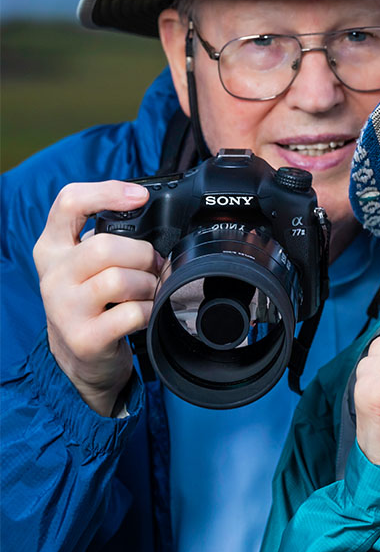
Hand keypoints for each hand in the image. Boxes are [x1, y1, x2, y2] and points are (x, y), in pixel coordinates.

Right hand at [32, 181, 160, 415]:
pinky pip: (132, 312)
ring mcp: (64, 308)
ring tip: (149, 292)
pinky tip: (146, 313)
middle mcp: (53, 275)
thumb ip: (107, 239)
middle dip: (143, 255)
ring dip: (148, 284)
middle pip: (104, 246)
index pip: (68, 203)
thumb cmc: (93, 303)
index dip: (106, 192)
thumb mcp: (86, 266)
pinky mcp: (84, 338)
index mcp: (53, 248)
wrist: (82, 358)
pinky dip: (150, 310)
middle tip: (154, 267)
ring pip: (119, 279)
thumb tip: (150, 217)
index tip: (140, 196)